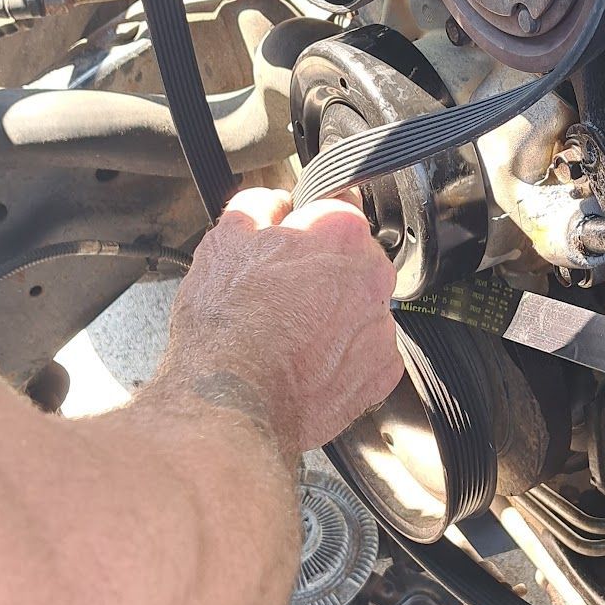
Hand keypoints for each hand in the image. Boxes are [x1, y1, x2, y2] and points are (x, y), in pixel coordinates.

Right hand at [153, 189, 401, 460]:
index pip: (339, 207)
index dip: (310, 223)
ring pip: (361, 309)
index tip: (296, 239)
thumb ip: (258, 206)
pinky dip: (344, 357)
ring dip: (335, 316)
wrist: (231, 402)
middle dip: (324, 273)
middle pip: (354, 261)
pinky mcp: (380, 373)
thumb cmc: (226, 326)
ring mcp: (380, 327)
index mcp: (340, 233)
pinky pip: (368, 353)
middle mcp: (372, 277)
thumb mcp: (223, 242)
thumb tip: (272, 202)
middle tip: (281, 296)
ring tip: (290, 336)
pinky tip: (307, 362)